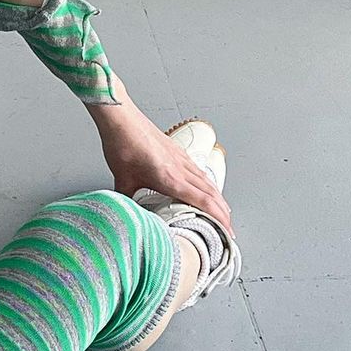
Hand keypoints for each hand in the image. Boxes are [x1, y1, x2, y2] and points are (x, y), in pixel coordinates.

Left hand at [98, 112, 235, 238]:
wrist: (122, 120)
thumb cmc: (123, 145)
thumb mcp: (122, 180)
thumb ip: (127, 200)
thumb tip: (127, 212)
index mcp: (170, 179)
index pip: (203, 202)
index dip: (218, 218)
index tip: (227, 230)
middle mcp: (180, 169)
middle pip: (211, 193)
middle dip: (223, 212)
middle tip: (228, 227)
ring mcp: (180, 158)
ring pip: (206, 181)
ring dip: (218, 197)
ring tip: (222, 209)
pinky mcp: (176, 151)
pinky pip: (197, 170)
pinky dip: (206, 182)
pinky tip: (204, 185)